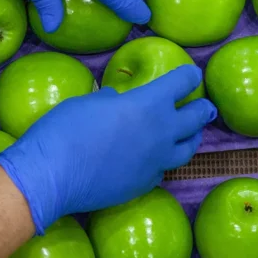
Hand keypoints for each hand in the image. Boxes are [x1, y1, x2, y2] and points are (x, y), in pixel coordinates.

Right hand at [0, 65, 215, 233]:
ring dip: (192, 138)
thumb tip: (115, 100)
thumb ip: (109, 101)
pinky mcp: (145, 184)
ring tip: (192, 134)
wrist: (52, 175)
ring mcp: (156, 162)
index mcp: (149, 103)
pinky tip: (157, 160)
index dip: (188, 75)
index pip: (182, 82)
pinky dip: (164, 162)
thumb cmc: (65, 129)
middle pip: (196, 117)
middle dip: (202, 108)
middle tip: (205, 106)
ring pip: (188, 149)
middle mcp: (161, 132)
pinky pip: (163, 170)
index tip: (190, 73)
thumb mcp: (87, 103)